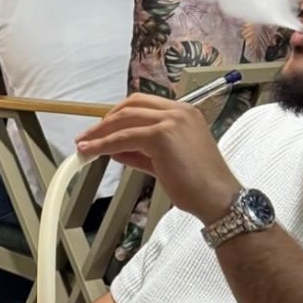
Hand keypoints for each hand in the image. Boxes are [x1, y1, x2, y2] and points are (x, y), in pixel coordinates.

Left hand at [76, 94, 240, 222]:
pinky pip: (124, 138)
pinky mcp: (162, 136)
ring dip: (100, 131)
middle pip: (132, 105)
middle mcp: (178, 110)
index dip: (119, 114)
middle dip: (107, 120)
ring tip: (84, 143)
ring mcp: (171, 120)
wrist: (217, 198)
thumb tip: (116, 150)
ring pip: (125, 119)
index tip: (103, 128)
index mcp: (184, 112)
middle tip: (89, 135)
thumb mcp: (167, 162)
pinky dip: (104, 144)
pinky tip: (93, 151)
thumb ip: (143, 153)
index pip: (144, 104)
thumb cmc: (198, 184)